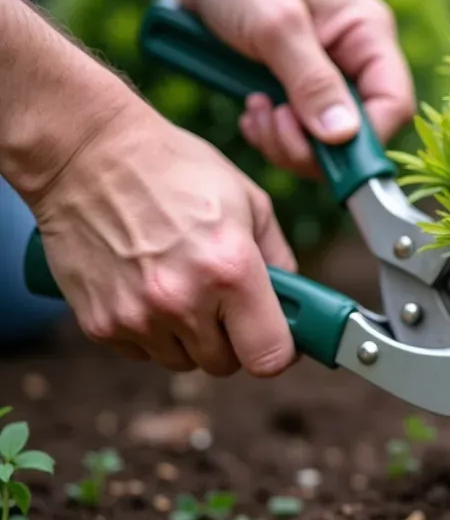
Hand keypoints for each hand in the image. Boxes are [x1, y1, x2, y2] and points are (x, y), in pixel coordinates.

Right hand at [30, 101, 298, 376]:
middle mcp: (184, 301)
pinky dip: (150, 331)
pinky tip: (146, 286)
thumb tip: (292, 296)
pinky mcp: (100, 325)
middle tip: (223, 298)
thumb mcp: (248, 200)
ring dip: (189, 336)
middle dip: (232, 338)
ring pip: (182, 361)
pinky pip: (141, 353)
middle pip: (225, 364)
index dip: (280, 350)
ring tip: (180, 283)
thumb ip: (277, 256)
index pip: (269, 356)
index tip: (278, 335)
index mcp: (231, 270)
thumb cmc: (173, 169)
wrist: (85, 154)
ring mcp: (137, 317)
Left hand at [175, 0, 413, 177]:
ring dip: (288, 141)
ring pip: (328, 141)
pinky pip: (301, 134)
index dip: (364, 138)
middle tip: (272, 123)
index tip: (319, 148)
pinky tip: (250, 110)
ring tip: (255, 110)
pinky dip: (274, 135)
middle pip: (361, 131)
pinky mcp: (300, 89)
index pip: (394, 104)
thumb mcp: (277, 25)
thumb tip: (343, 136)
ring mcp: (329, 77)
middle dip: (315, 144)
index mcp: (369, 36)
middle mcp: (357, 60)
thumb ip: (312, 81)